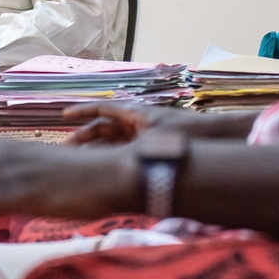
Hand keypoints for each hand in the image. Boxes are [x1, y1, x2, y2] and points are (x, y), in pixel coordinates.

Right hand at [64, 104, 258, 144]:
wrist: (213, 138)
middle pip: (103, 127)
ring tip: (76, 162)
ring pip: (110, 140)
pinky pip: (122, 149)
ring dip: (94, 149)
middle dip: (84, 137)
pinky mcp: (147, 145)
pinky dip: (108, 156)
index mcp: (135, 113)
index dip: (83, 111)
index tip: (64, 115)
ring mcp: (141, 133)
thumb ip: (131, 150)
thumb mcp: (155, 140)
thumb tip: (109, 162)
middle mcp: (135, 122)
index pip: (103, 109)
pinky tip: (98, 168)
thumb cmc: (185, 134)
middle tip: (66, 151)